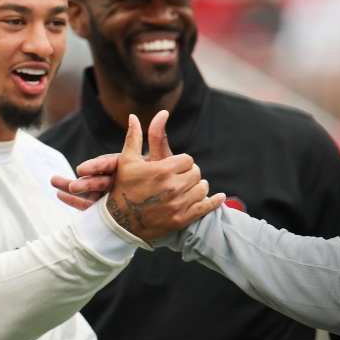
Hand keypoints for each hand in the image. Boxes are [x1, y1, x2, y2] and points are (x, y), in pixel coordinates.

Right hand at [50, 110, 178, 209]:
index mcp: (127, 165)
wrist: (172, 203)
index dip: (96, 165)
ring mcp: (113, 195)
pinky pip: (92, 207)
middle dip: (84, 181)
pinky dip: (76, 202)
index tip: (83, 168)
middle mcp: (118, 179)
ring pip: (91, 192)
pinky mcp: (110, 210)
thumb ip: (157, 139)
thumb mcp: (160, 160)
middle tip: (73, 185)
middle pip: (98, 178)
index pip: (109, 163)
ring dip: (73, 190)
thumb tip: (163, 112)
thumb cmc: (167, 179)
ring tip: (58, 190)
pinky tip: (61, 197)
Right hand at [107, 111, 223, 240]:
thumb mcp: (127, 161)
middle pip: (196, 173)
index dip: (182, 162)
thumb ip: (134, 137)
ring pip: (202, 188)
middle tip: (182, 178)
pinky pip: (205, 207)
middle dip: (189, 174)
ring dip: (198, 186)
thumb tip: (134, 116)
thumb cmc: (123, 188)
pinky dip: (215, 201)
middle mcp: (172, 186)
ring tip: (190, 188)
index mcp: (162, 170)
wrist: (119, 222)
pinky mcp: (181, 219)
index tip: (176, 167)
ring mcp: (178, 204)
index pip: (187, 159)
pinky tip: (220, 197)